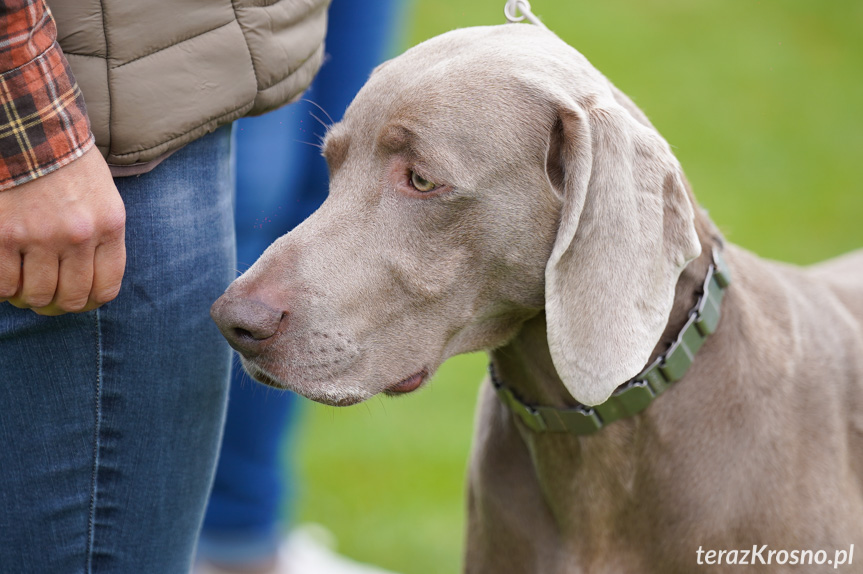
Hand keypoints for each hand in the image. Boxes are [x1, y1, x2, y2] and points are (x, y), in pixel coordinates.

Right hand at [0, 147, 125, 315]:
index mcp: (108, 225)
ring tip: (22, 283)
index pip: (106, 287)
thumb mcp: (102, 197)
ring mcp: (40, 236)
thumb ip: (101, 237)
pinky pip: (3, 283)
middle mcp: (78, 235)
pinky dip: (3, 286)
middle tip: (45, 297)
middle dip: (58, 304)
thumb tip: (91, 282)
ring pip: (36, 294)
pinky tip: (4, 273)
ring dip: (28, 295)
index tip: (77, 300)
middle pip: (72, 298)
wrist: (29, 127)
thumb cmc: (67, 162)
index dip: (90, 302)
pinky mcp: (3, 234)